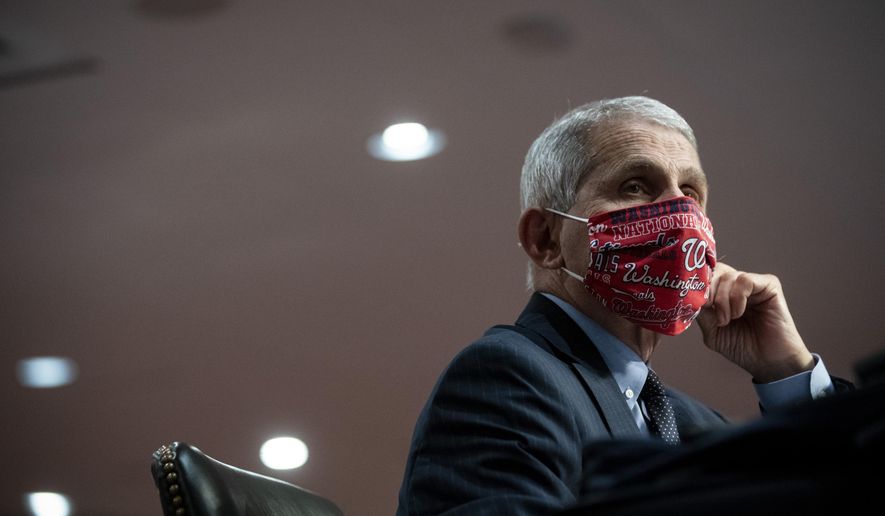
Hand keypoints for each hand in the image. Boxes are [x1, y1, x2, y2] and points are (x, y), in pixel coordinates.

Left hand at [696, 262, 813, 382]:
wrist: (768, 361)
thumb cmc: (742, 347)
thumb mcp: (712, 330)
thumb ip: (701, 311)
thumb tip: (690, 294)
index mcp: (723, 293)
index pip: (706, 274)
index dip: (696, 283)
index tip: (692, 300)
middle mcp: (737, 285)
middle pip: (715, 271)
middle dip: (707, 290)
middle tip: (709, 309)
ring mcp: (753, 284)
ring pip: (728, 276)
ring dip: (722, 300)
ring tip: (727, 319)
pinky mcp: (769, 285)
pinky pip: (745, 280)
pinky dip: (737, 298)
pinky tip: (739, 313)